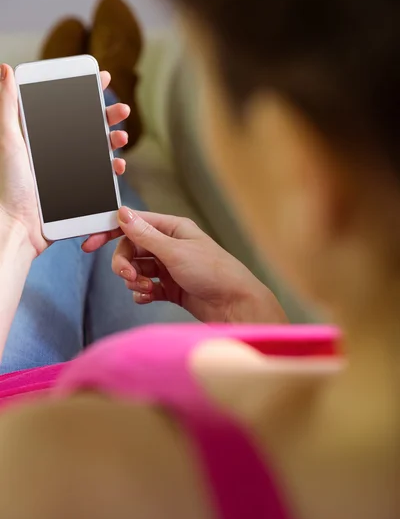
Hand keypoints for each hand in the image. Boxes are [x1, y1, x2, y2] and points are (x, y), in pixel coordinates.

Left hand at [0, 63, 129, 256]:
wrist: (18, 226)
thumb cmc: (8, 186)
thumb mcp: (8, 139)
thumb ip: (9, 104)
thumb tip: (6, 70)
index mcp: (41, 136)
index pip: (67, 107)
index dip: (86, 91)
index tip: (101, 78)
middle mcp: (57, 152)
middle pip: (88, 126)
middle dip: (108, 116)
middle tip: (121, 109)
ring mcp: (69, 171)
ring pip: (98, 150)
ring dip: (114, 140)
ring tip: (121, 136)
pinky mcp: (78, 190)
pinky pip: (101, 177)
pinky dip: (112, 169)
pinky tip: (117, 165)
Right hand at [86, 206, 286, 323]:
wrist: (235, 305)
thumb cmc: (213, 272)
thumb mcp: (175, 251)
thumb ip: (145, 235)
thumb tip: (122, 213)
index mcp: (172, 229)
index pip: (133, 224)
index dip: (109, 232)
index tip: (90, 245)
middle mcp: (169, 246)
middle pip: (131, 249)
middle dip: (124, 263)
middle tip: (130, 276)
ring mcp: (169, 267)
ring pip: (136, 269)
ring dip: (135, 280)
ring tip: (147, 289)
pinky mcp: (170, 288)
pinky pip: (144, 287)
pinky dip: (142, 293)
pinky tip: (148, 297)